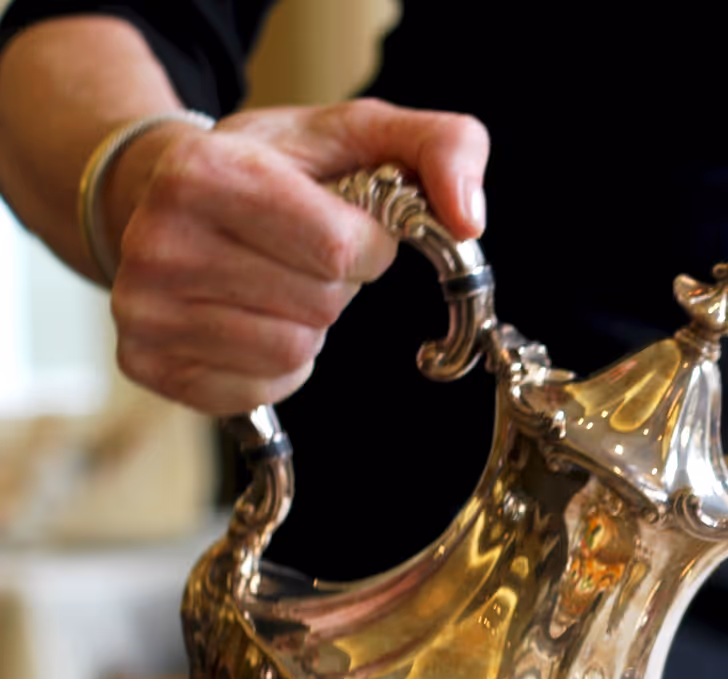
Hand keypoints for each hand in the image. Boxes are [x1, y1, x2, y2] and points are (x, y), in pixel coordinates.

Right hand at [102, 98, 488, 414]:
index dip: (367, 245)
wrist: (161, 189)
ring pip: (294, 351)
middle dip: (336, 282)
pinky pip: (263, 387)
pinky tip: (249, 316)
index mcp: (208, 172)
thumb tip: (469, 219)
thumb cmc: (274, 165)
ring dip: (309, 323)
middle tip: (297, 251)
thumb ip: (442, 146)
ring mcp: (146, 308)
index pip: (340, 248)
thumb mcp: (361, 131)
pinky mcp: (150, 363)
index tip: (343, 222)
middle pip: (321, 304)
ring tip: (272, 280)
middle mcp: (161, 241)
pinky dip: (278, 363)